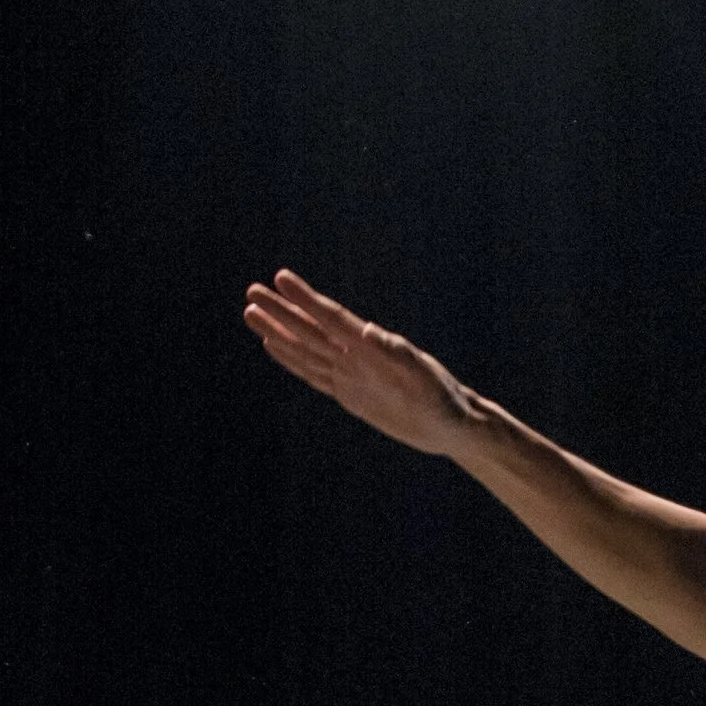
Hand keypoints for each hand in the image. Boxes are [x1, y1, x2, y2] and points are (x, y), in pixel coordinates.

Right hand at [242, 269, 470, 454]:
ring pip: (307, 350)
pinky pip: (315, 375)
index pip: (332, 319)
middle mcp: (356, 357)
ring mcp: (351, 375)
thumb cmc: (446, 400)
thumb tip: (367, 331)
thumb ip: (398, 354)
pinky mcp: (350, 395)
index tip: (281, 278)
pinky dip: (294, 361)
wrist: (453, 426)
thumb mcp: (425, 378)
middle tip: (252, 291)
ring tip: (251, 313)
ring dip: (279, 333)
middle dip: (282, 312)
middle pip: (311, 330)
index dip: (307, 300)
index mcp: (372, 348)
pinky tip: (276, 346)